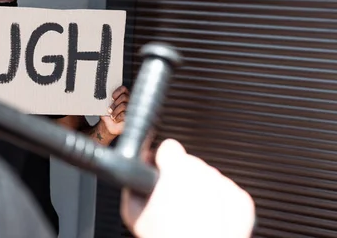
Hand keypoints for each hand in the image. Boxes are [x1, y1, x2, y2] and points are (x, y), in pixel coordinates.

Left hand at [99, 85, 128, 135]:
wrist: (108, 125)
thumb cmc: (107, 114)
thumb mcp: (103, 105)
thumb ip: (103, 99)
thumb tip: (97, 94)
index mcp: (121, 96)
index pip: (123, 89)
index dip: (118, 91)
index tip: (112, 97)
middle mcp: (127, 101)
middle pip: (124, 97)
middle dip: (115, 104)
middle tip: (109, 109)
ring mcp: (129, 108)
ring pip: (124, 105)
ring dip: (115, 111)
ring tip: (112, 115)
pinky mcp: (129, 116)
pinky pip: (124, 114)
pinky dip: (118, 117)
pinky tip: (115, 119)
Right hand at [121, 139, 255, 237]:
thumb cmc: (167, 237)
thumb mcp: (133, 213)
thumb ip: (133, 186)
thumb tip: (136, 176)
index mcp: (176, 169)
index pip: (169, 147)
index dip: (162, 159)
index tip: (160, 168)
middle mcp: (203, 172)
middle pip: (189, 163)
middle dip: (180, 177)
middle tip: (172, 201)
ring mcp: (225, 185)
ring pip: (208, 177)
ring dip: (199, 190)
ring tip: (189, 214)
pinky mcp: (241, 201)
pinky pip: (225, 192)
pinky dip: (218, 203)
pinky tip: (206, 219)